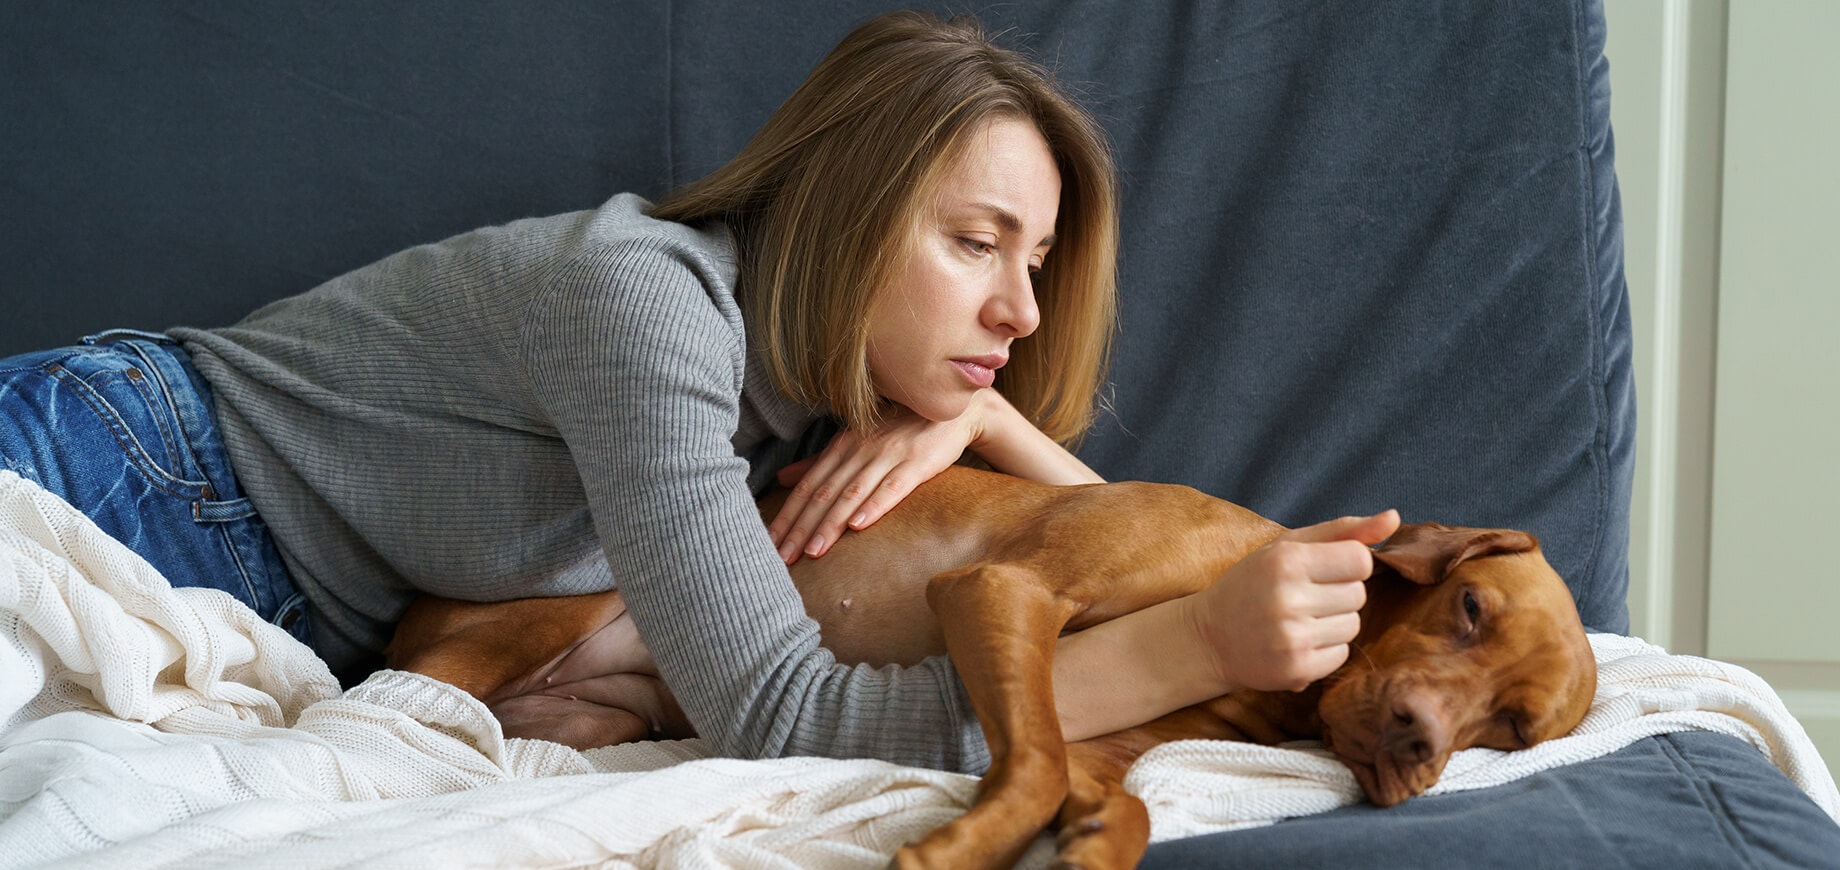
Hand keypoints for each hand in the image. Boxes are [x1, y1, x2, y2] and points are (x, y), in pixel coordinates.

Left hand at [768, 404, 986, 563]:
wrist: (951, 411)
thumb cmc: (900, 429)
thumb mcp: (855, 441)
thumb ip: (820, 463)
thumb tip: (782, 479)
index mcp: (841, 446)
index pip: (807, 486)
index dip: (787, 515)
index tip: (770, 543)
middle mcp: (859, 449)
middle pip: (823, 493)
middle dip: (800, 528)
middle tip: (782, 558)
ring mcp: (888, 456)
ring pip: (852, 494)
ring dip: (830, 524)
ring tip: (813, 551)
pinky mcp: (916, 464)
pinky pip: (892, 487)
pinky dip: (874, 506)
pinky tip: (858, 526)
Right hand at [1188, 510, 1400, 692]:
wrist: (1208, 638)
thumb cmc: (1251, 584)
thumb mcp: (1287, 547)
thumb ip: (1342, 531)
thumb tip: (1394, 518)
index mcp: (1287, 561)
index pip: (1360, 560)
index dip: (1347, 564)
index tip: (1321, 570)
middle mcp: (1289, 599)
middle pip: (1359, 594)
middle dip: (1338, 594)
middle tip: (1304, 597)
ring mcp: (1293, 638)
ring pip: (1353, 625)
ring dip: (1334, 622)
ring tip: (1299, 620)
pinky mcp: (1297, 670)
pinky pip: (1342, 655)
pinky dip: (1326, 649)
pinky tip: (1298, 642)